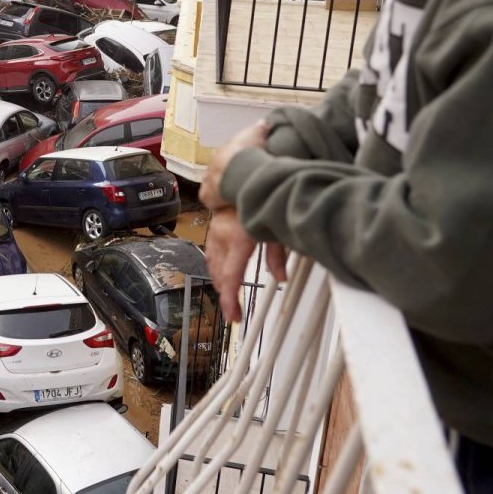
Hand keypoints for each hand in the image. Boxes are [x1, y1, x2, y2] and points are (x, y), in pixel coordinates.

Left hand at [199, 119, 269, 210]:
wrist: (240, 168)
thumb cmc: (248, 151)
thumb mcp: (256, 135)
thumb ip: (260, 128)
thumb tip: (264, 123)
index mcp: (221, 152)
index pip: (226, 158)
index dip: (235, 162)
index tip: (244, 166)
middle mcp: (211, 165)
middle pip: (219, 172)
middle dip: (227, 175)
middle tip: (241, 181)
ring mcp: (207, 180)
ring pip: (214, 185)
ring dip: (222, 188)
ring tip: (236, 193)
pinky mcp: (206, 196)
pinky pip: (211, 200)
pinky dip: (218, 203)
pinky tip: (228, 205)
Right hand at [206, 207, 288, 322]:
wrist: (241, 177)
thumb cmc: (260, 198)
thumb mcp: (275, 229)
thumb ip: (277, 256)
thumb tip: (281, 277)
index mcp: (237, 239)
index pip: (230, 277)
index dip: (230, 300)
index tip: (233, 316)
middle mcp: (222, 237)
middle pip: (219, 275)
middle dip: (226, 295)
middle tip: (234, 311)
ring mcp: (215, 232)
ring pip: (212, 266)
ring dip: (220, 282)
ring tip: (228, 296)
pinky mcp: (213, 229)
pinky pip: (211, 254)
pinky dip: (216, 268)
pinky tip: (222, 273)